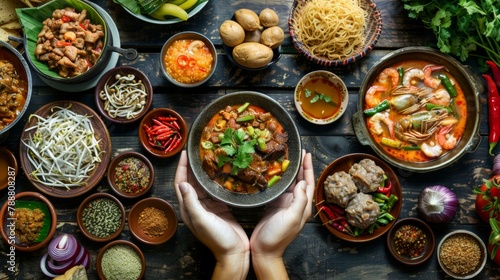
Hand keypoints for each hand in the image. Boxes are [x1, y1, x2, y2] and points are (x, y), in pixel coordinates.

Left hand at [174, 150, 249, 279]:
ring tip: (210, 156)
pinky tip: (223, 170)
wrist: (234, 252)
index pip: (181, 183)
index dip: (181, 167)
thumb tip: (183, 184)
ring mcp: (209, 206)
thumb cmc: (217, 238)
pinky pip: (216, 189)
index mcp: (189, 208)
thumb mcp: (202, 220)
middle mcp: (196, 205)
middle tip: (198, 151)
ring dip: (205, 171)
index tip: (185, 153)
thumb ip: (192, 203)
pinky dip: (217, 178)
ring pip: (203, 184)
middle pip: (191, 181)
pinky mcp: (221, 207)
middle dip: (192, 166)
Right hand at [250, 150, 314, 278]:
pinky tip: (274, 171)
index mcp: (303, 205)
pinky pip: (279, 188)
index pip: (309, 181)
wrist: (264, 250)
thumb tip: (303, 182)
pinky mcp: (274, 205)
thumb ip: (299, 200)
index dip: (308, 167)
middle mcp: (296, 203)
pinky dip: (279, 178)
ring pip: (290, 182)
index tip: (306, 153)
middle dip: (300, 165)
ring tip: (286, 157)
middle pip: (300, 179)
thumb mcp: (292, 217)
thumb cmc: (278, 236)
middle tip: (297, 151)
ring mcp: (285, 204)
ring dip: (290, 170)